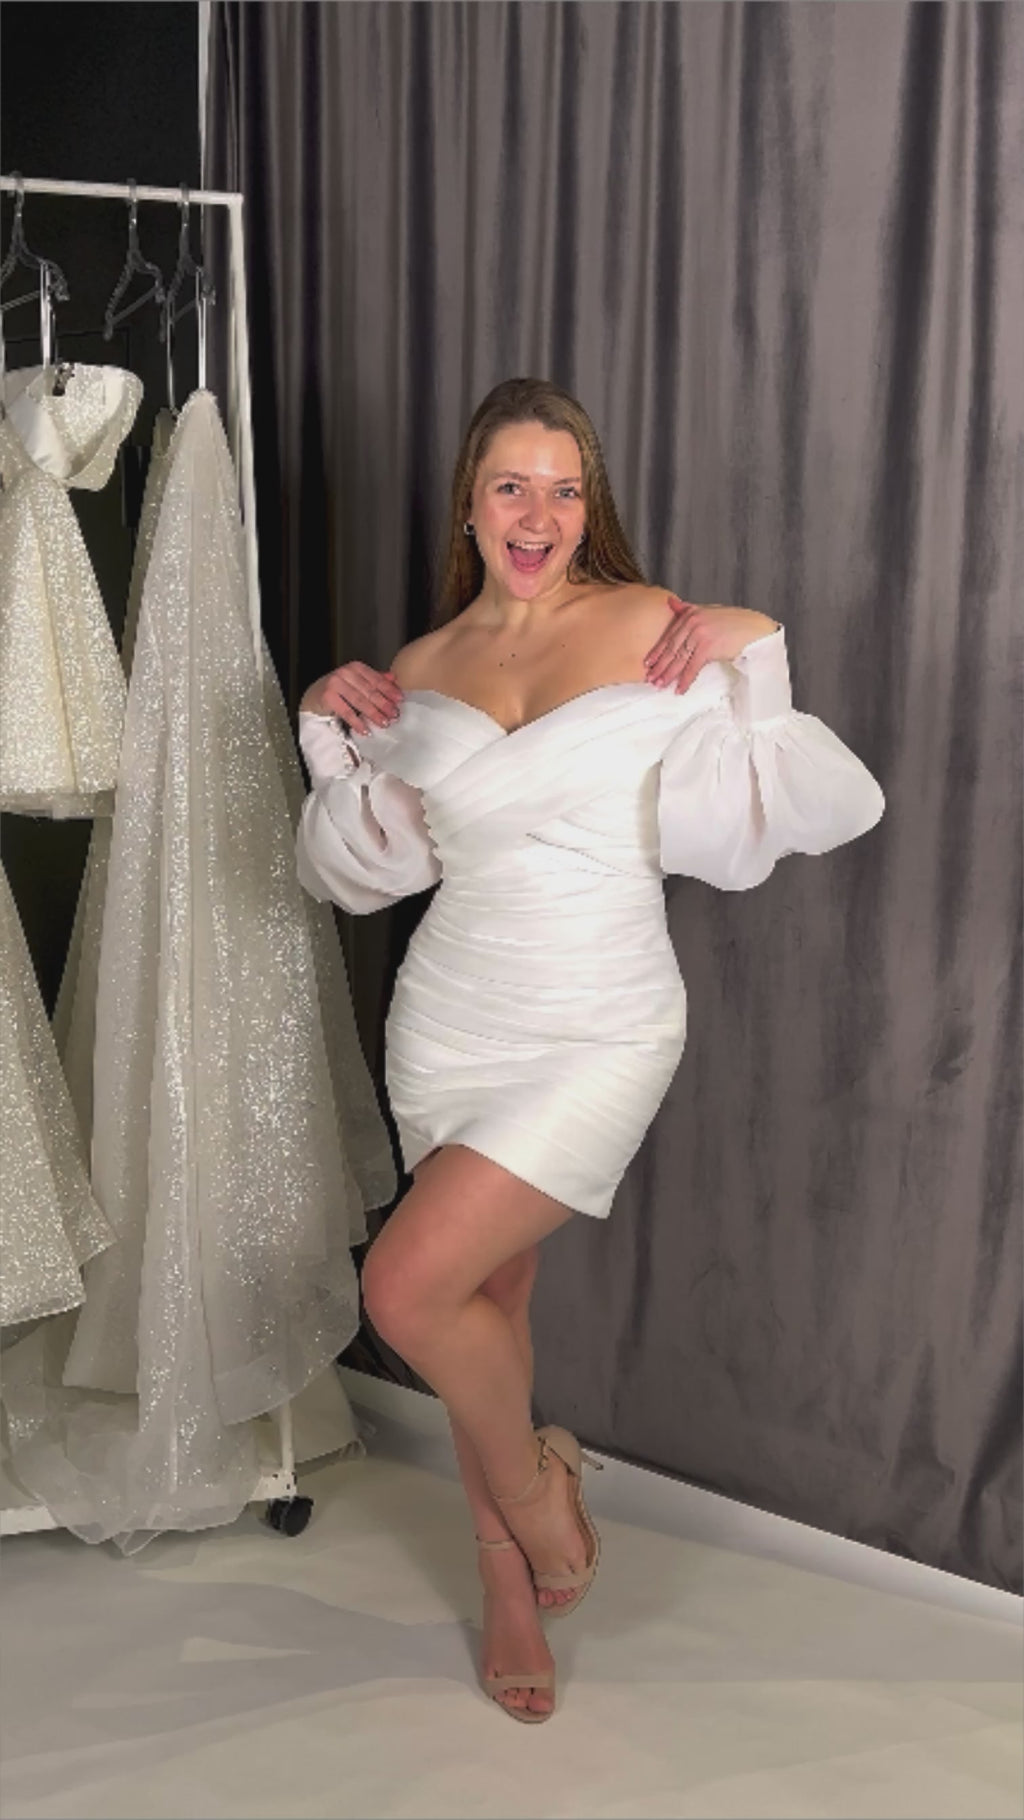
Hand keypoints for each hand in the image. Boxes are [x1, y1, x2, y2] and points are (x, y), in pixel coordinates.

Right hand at [299, 661, 403, 732]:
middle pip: (369, 691)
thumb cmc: (338, 690)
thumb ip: (374, 680)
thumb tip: (394, 678)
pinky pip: (346, 711)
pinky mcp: (327, 697)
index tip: (400, 700)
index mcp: (356, 668)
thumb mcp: (357, 682)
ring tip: (383, 723)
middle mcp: (345, 673)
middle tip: (394, 715)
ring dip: (373, 714)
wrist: (313, 696)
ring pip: (359, 701)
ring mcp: (335, 684)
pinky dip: (356, 722)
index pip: (376, 679)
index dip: (389, 690)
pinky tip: (365, 730)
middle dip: (383, 704)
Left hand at [644, 598, 778, 691]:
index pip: (669, 636)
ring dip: (669, 675)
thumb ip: (687, 609)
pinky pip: (692, 667)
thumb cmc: (732, 622)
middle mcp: (692, 622)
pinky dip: (685, 680)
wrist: (754, 629)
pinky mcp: (708, 647)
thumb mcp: (707, 611)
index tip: (647, 664)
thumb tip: (670, 602)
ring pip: (679, 659)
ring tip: (660, 686)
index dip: (657, 651)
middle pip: (671, 649)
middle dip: (660, 666)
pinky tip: (679, 689)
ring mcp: (699, 634)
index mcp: (689, 613)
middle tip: (650, 680)